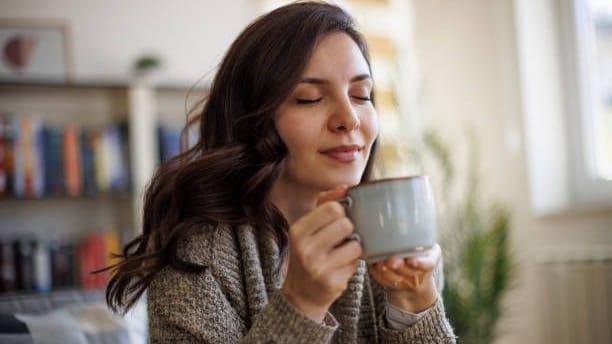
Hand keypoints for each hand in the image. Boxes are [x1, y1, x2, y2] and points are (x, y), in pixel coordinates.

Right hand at [281, 185, 362, 322]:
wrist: (301, 293)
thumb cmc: (309, 253)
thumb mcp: (308, 228)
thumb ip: (325, 203)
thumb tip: (346, 186)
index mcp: (298, 230)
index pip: (332, 207)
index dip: (342, 211)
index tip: (339, 218)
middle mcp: (305, 248)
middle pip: (345, 223)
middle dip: (349, 229)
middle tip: (343, 237)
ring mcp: (318, 267)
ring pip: (355, 244)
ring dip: (354, 246)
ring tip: (344, 252)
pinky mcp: (332, 282)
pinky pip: (357, 262)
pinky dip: (354, 262)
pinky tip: (342, 265)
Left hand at [369, 244, 440, 312]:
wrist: (416, 279)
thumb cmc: (420, 255)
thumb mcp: (429, 249)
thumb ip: (422, 241)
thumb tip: (403, 231)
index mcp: (430, 262)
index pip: (428, 264)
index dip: (420, 263)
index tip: (412, 261)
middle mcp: (419, 276)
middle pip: (408, 272)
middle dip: (398, 265)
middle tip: (390, 260)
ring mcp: (406, 283)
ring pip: (394, 278)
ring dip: (385, 271)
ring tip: (380, 263)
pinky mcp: (392, 285)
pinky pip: (383, 281)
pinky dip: (377, 274)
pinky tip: (373, 265)